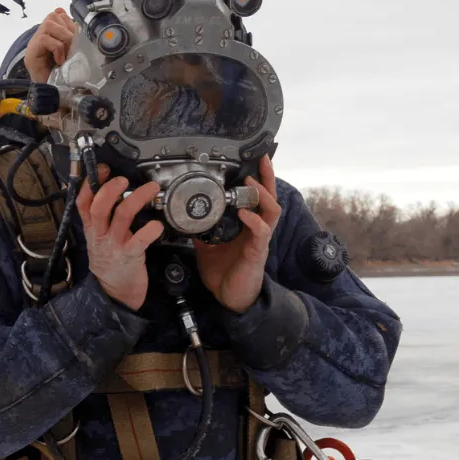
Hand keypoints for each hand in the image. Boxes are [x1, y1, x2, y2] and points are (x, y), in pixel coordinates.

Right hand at [24, 7, 77, 81]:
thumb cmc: (64, 76)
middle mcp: (39, 37)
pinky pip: (45, 39)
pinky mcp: (30, 54)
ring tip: (66, 54)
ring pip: (49, 24)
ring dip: (63, 38)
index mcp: (50, 35)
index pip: (57, 14)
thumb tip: (76, 23)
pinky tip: (59, 60)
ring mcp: (33, 45)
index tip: (75, 38)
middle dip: (67, 29)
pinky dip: (57, 48)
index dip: (69, 22)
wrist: (55, 95)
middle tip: (71, 48)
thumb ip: (72, 39)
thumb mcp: (72, 53)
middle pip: (53, 16)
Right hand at [77, 165, 163, 310]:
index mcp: (92, 228)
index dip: (90, 184)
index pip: (83, 203)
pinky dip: (149, 231)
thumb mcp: (100, 238)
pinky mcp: (130, 257)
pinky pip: (139, 241)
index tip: (104, 169)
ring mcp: (114, 246)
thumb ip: (104, 218)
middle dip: (111, 189)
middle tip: (124, 179)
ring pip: (122, 218)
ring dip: (137, 200)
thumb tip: (113, 191)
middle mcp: (101, 235)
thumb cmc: (111, 262)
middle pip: (100, 207)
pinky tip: (157, 224)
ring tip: (151, 189)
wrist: (114, 293)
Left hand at [192, 156, 281, 313]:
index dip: (259, 179)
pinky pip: (261, 231)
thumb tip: (186, 220)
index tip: (255, 161)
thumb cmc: (225, 274)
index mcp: (248, 226)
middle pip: (270, 198)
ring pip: (272, 210)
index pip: (258, 197)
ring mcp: (260, 239)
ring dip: (262, 194)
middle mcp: (258, 229)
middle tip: (262, 160)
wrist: (231, 298)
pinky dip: (253, 220)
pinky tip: (244, 213)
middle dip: (268, 177)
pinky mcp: (257, 252)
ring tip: (250, 183)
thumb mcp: (208, 248)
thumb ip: (202, 232)